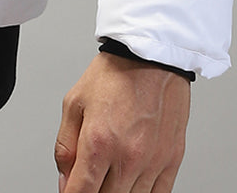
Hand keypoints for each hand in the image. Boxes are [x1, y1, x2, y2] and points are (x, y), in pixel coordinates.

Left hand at [54, 51, 190, 192]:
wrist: (152, 57)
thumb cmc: (114, 75)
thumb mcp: (74, 103)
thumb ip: (65, 147)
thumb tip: (65, 180)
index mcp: (98, 143)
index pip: (80, 192)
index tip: (69, 192)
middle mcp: (127, 157)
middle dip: (92, 191)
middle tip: (90, 177)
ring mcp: (152, 162)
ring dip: (116, 191)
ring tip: (110, 173)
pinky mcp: (172, 161)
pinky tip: (131, 182)